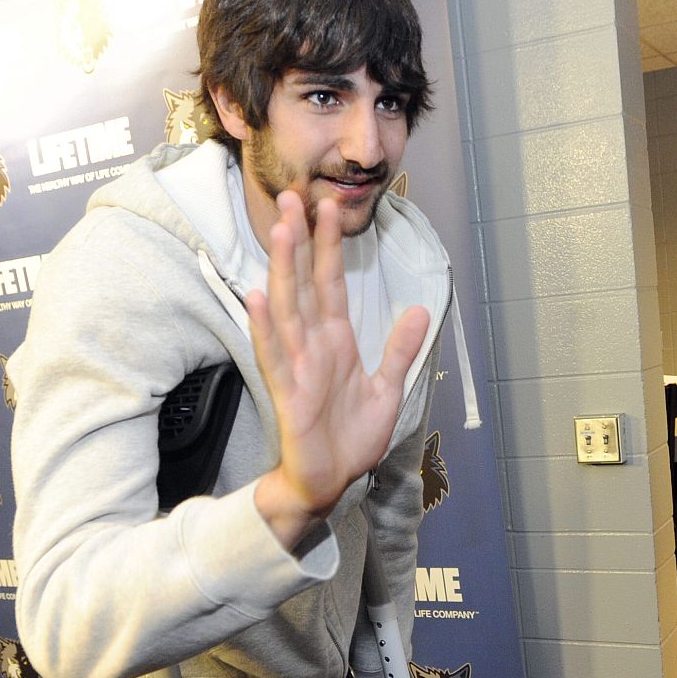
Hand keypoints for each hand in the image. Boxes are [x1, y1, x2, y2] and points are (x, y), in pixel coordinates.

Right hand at [248, 192, 429, 549]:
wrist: (333, 481)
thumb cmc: (352, 437)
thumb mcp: (387, 389)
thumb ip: (399, 349)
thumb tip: (418, 310)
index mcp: (336, 341)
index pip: (330, 283)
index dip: (329, 246)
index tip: (329, 207)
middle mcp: (313, 346)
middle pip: (303, 284)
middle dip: (298, 242)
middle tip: (292, 196)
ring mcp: (297, 366)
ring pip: (287, 309)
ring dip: (281, 270)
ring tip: (279, 231)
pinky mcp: (287, 393)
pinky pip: (273, 355)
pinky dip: (266, 327)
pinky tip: (257, 297)